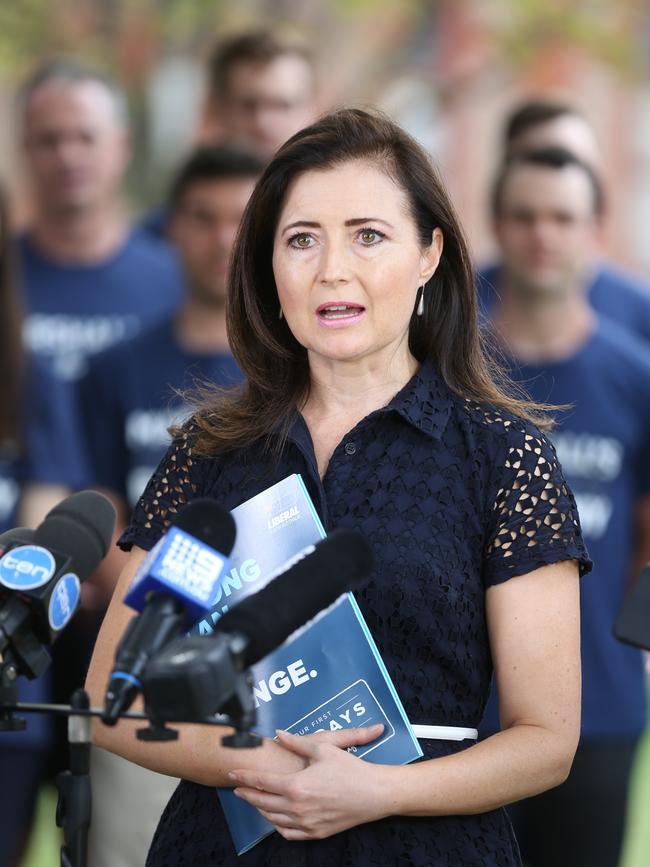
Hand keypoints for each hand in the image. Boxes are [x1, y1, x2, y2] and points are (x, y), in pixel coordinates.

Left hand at [228, 724, 389, 839]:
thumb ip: (297, 742)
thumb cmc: (350, 769)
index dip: (244, 777)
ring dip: (260, 809)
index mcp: (297, 785)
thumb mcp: (323, 748)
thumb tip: (279, 735)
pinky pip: (288, 833)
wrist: (373, 794)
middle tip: (237, 788)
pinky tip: (275, 817)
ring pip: (273, 818)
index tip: (232, 773)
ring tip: (254, 799)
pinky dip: (277, 825)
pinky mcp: (316, 832)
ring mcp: (306, 823)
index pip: (261, 781)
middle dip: (247, 794)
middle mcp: (297, 807)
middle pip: (263, 802)